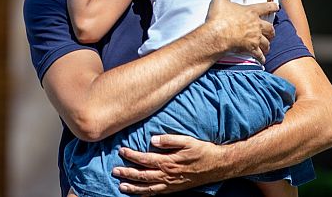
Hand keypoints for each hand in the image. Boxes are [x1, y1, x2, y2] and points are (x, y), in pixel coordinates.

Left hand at [112, 134, 227, 193]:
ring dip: (133, 187)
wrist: (217, 165)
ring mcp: (170, 184)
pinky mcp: (174, 189)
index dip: (132, 155)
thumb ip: (169, 139)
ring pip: (148, 188)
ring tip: (121, 186)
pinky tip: (139, 193)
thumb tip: (153, 140)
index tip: (122, 150)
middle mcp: (167, 175)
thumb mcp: (187, 141)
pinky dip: (146, 194)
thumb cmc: (202, 150)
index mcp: (169, 162)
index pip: (145, 159)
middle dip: (127, 173)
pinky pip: (157, 193)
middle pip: (143, 175)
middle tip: (114, 170)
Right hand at [205, 0, 276, 62]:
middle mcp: (256, 25)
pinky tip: (262, 60)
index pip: (266, 7)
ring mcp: (254, 38)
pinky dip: (261, 58)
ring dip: (267, 45)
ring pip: (266, 42)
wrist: (217, 34)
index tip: (277, 6)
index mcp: (251, 12)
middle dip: (271, 31)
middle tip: (271, 33)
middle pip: (269, 28)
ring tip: (267, 47)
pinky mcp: (250, 48)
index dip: (273, 6)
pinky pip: (259, 55)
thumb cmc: (219, 17)